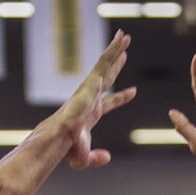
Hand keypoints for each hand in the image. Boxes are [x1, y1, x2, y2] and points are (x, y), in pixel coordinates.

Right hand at [52, 30, 137, 169]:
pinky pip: (104, 61)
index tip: (133, 92)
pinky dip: (113, 50)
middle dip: (116, 65)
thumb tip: (107, 157)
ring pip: (105, 64)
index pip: (109, 103)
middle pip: (107, 77)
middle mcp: (90, 97)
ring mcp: (90, 88)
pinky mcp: (90, 81)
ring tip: (125, 36)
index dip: (121, 98)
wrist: (62, 137)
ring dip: (116, 50)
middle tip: (125, 53)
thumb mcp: (85, 158)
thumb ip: (97, 158)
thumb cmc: (68, 148)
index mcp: (91, 113)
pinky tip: (121, 39)